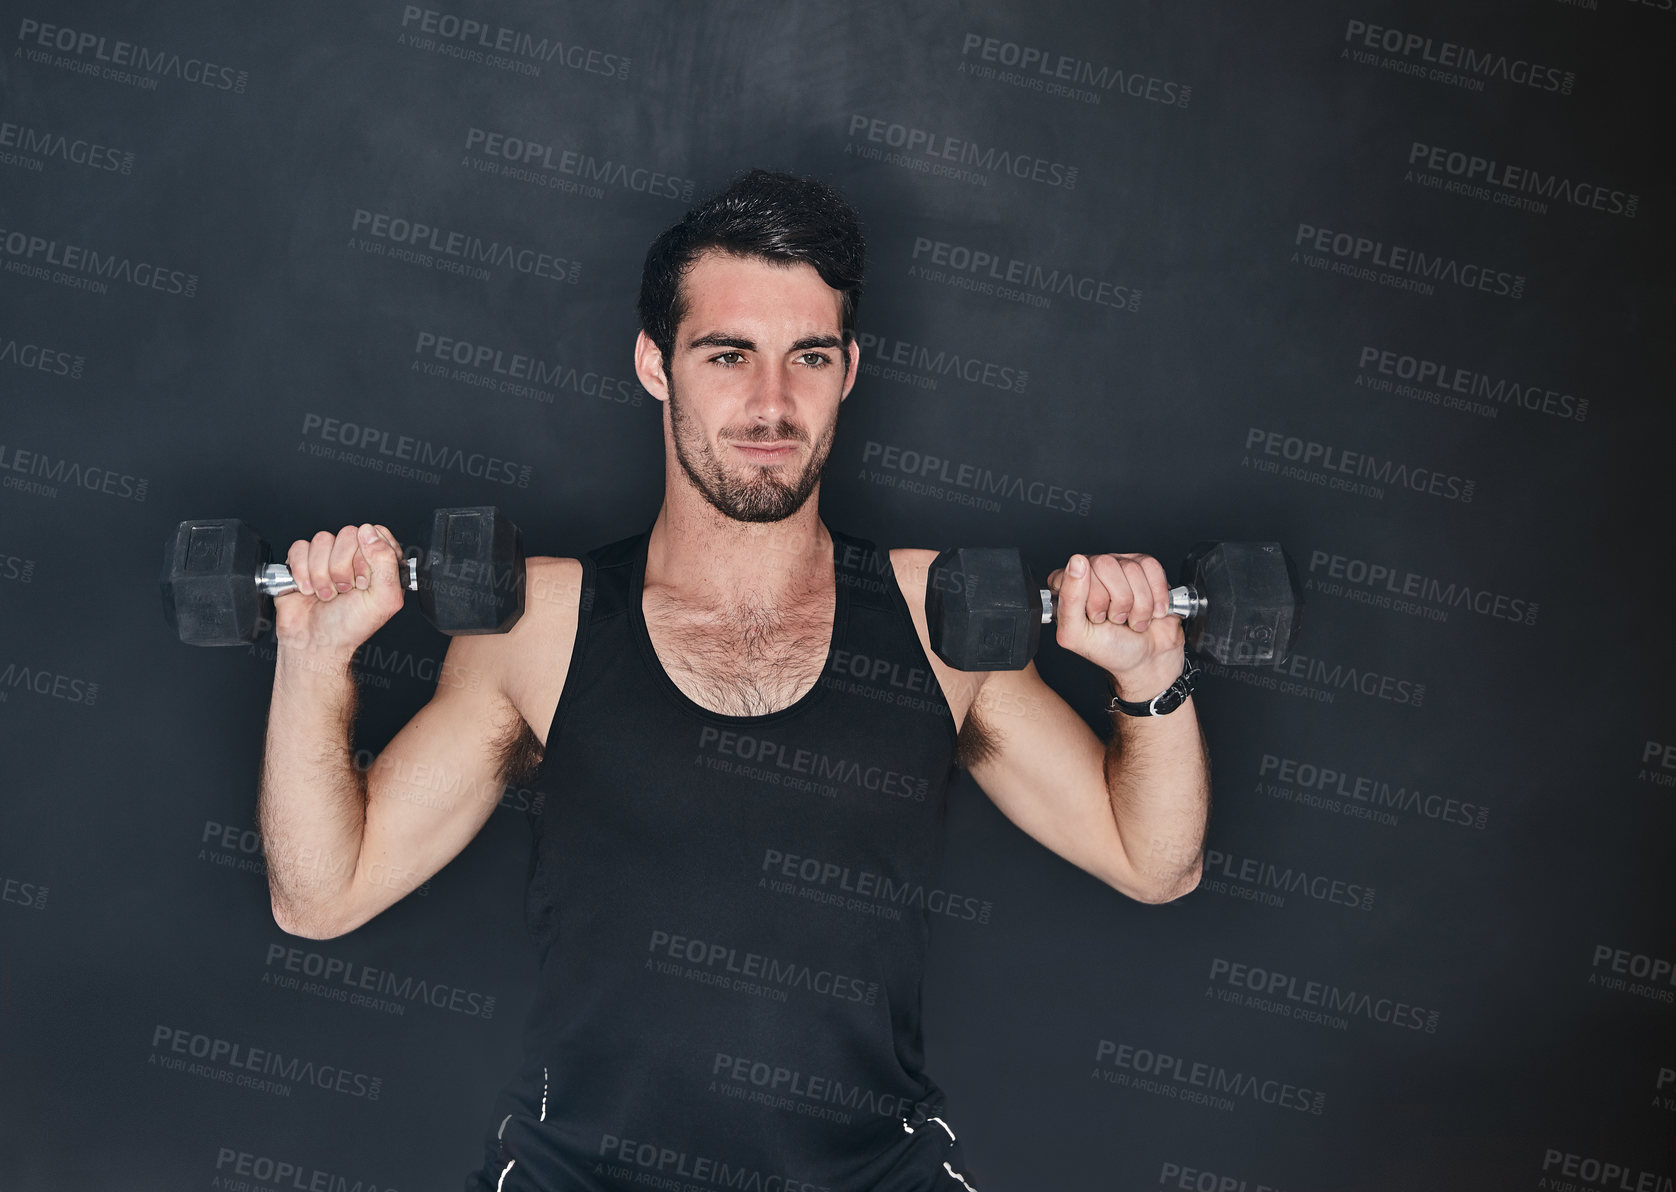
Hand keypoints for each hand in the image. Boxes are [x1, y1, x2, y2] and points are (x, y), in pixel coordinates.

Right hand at [274, 523, 405, 656]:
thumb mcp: (384, 599)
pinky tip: (308, 590)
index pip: (376, 533)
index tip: (364, 580)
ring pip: (322, 540)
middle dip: (342, 568)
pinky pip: (299, 548)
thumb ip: (386, 562)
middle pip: (347, 534)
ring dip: (321, 574)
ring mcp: (327, 558)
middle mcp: (353, 557)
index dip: (368, 554)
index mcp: (378, 563)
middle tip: (344, 590)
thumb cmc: (350, 626)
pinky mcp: (302, 561)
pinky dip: (302, 573)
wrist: (315, 642)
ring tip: (327, 594)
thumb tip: (370, 532)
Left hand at [1045, 553, 1185, 698]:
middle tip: (1116, 619)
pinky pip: (1152, 568)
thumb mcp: (1077, 635)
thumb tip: (1075, 564)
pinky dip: (1156, 597)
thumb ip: (1068, 600)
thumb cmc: (1110, 649)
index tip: (1097, 619)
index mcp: (1066, 583)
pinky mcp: (1144, 568)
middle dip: (1118, 602)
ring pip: (1132, 568)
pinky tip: (1150, 610)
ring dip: (1139, 605)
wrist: (1148, 660)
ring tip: (1132, 618)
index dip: (1093, 600)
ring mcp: (1118, 566)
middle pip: (1106, 564)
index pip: (1077, 571)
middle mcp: (1091, 570)